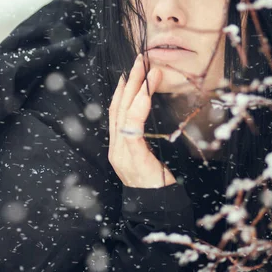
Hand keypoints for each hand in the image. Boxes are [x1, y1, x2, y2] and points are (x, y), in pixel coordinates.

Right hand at [108, 54, 176, 187]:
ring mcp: (120, 151)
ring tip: (147, 69)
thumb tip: (147, 124)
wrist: (155, 211)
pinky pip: (133, 126)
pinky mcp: (132, 155)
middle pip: (118, 107)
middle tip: (138, 60)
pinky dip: (139, 106)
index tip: (129, 73)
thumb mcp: (149, 160)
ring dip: (136, 88)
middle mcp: (115, 147)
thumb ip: (143, 142)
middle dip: (128, 82)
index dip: (122, 92)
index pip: (116, 113)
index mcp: (118, 147)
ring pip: (124, 112)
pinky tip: (147, 93)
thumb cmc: (156, 186)